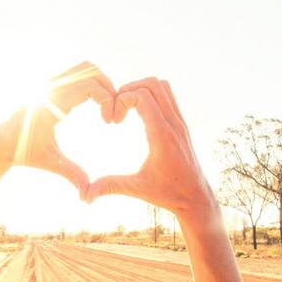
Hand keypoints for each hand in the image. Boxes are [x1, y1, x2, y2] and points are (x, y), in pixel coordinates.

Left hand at [0, 61, 117, 197]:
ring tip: (106, 108)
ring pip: (85, 67)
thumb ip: (72, 175)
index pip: (90, 85)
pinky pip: (78, 74)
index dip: (108, 100)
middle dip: (109, 88)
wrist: (4, 143)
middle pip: (91, 70)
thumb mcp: (51, 163)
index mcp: (52, 102)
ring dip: (101, 83)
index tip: (110, 122)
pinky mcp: (52, 83)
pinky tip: (95, 106)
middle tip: (113, 112)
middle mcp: (51, 86)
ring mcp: (51, 82)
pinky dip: (92, 84)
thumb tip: (87, 196)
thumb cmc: (26, 153)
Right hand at [83, 77, 216, 220]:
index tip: (114, 120)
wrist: (196, 197)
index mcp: (162, 136)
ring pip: (162, 86)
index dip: (122, 100)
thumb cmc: (168, 194)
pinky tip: (139, 115)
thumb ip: (110, 187)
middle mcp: (174, 124)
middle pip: (152, 84)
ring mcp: (180, 122)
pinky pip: (168, 97)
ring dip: (141, 90)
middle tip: (117, 109)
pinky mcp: (182, 124)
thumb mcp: (137, 189)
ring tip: (127, 109)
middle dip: (129, 90)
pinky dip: (151, 96)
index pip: (142, 97)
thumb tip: (85, 196)